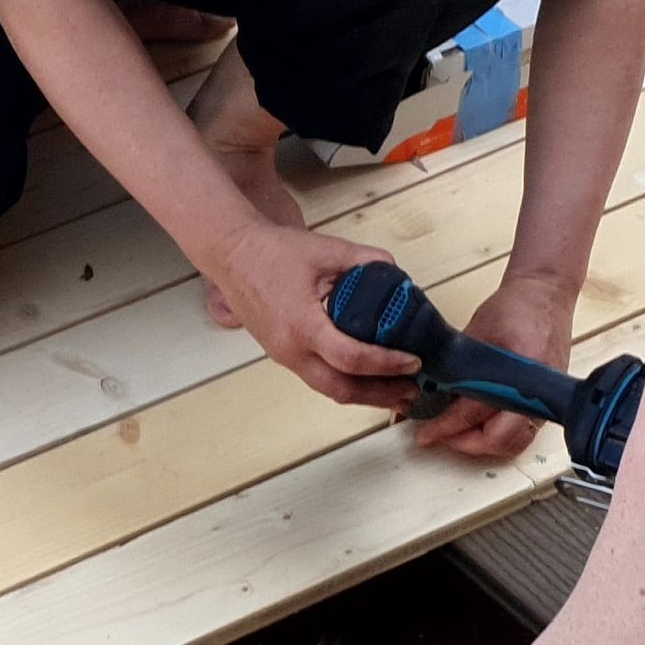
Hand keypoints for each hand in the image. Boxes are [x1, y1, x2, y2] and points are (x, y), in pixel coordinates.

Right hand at [208, 219, 415, 411]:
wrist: (232, 255)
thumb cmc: (273, 251)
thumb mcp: (328, 250)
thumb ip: (367, 261)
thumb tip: (399, 277)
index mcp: (302, 325)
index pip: (351, 358)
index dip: (386, 364)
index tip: (413, 361)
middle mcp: (290, 350)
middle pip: (341, 389)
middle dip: (380, 395)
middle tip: (411, 390)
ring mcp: (283, 356)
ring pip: (329, 390)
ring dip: (365, 394)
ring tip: (396, 392)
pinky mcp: (282, 355)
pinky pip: (318, 378)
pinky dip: (346, 382)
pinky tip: (366, 377)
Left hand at [409, 273, 572, 464]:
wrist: (546, 295)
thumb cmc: (516, 307)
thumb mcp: (476, 333)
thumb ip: (457, 366)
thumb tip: (427, 392)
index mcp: (519, 372)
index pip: (476, 413)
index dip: (447, 427)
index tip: (426, 434)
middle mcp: (537, 393)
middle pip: (498, 441)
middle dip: (464, 442)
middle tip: (438, 434)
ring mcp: (544, 401)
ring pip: (512, 444)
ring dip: (482, 443)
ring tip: (455, 432)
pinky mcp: (545, 403)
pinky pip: (521, 433)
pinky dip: (497, 435)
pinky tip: (476, 426)